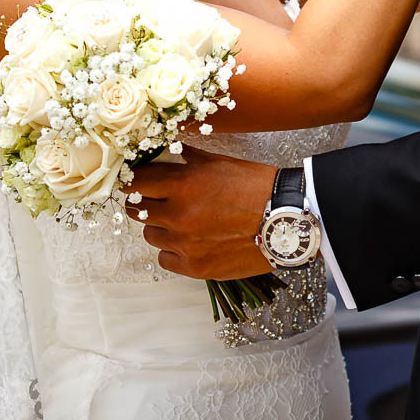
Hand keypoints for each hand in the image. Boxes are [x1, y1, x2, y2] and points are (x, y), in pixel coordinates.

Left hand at [124, 147, 276, 279]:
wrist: (287, 220)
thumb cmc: (256, 187)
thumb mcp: (220, 162)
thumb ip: (187, 159)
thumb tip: (167, 151)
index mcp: (183, 184)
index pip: (135, 183)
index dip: (133, 180)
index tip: (136, 181)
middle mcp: (179, 215)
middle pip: (136, 210)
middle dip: (145, 202)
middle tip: (161, 200)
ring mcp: (185, 245)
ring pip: (151, 235)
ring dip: (161, 227)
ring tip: (184, 222)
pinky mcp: (195, 268)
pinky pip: (165, 259)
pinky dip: (173, 251)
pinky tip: (191, 242)